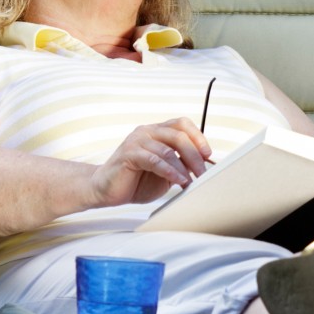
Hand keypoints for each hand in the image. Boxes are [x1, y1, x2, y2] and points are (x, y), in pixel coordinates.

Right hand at [86, 118, 212, 206]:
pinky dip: (169, 171)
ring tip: (191, 182)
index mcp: (157, 132)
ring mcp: (137, 141)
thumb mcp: (165, 172)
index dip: (198, 137)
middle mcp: (147, 132)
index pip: (182, 124)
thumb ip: (180, 164)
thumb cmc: (136, 181)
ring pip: (168, 150)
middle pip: (179, 136)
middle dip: (195, 156)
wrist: (106, 189)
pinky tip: (178, 181)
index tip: (208, 154)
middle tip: (203, 173)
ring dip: (183, 168)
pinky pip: (154, 160)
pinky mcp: (129, 154)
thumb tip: (202, 165)